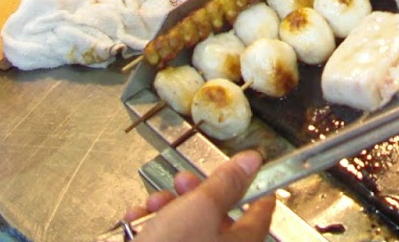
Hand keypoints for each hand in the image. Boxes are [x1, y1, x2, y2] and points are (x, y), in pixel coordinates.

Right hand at [121, 152, 274, 241]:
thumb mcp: (201, 207)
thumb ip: (226, 183)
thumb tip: (251, 163)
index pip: (261, 212)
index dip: (254, 187)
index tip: (248, 172)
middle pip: (218, 216)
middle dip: (195, 193)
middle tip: (183, 181)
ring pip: (188, 226)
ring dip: (168, 207)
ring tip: (153, 203)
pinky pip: (166, 239)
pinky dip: (151, 226)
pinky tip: (137, 221)